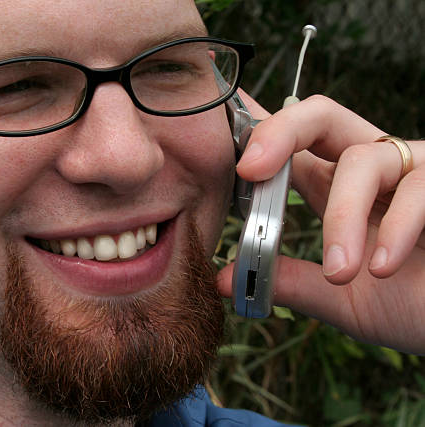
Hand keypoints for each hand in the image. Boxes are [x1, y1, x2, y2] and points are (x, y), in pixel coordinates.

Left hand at [216, 90, 424, 354]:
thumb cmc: (415, 302)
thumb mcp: (341, 298)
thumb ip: (290, 282)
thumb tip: (224, 280)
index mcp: (336, 187)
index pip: (290, 146)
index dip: (256, 133)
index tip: (221, 130)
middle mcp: (372, 166)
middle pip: (320, 115)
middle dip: (279, 132)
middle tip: (249, 169)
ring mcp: (414, 168)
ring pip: (362, 161)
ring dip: (342, 218)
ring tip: (340, 273)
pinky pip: (418, 188)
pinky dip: (394, 228)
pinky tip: (381, 267)